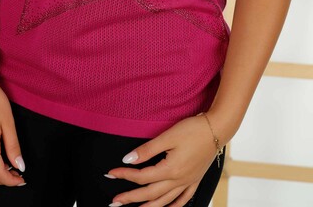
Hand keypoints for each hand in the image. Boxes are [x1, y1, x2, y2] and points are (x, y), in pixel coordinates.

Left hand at [105, 114, 221, 206]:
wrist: (217, 129)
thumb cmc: (192, 129)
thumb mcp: (168, 136)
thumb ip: (147, 150)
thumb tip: (127, 159)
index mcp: (171, 169)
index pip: (142, 177)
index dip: (125, 175)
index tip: (110, 173)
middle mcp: (179, 180)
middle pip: (150, 194)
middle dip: (130, 198)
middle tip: (114, 202)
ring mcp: (188, 182)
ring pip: (165, 201)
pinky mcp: (195, 180)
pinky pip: (183, 200)